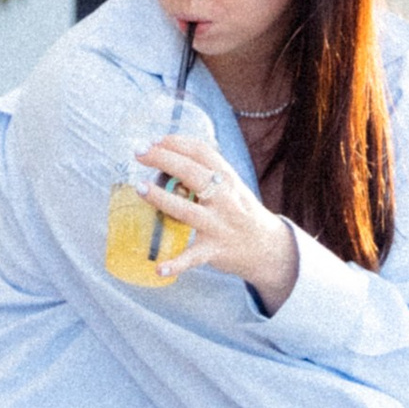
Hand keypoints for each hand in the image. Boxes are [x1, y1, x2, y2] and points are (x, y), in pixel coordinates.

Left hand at [138, 135, 299, 310]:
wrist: (268, 248)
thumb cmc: (241, 211)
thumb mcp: (231, 186)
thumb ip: (207, 173)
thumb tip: (169, 155)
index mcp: (228, 178)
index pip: (201, 151)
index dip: (176, 142)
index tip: (154, 140)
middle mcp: (225, 198)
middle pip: (192, 173)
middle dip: (164, 159)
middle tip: (139, 153)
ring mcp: (219, 224)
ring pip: (187, 210)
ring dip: (161, 198)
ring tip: (139, 188)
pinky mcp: (214, 249)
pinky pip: (192, 257)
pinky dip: (176, 264)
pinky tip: (159, 267)